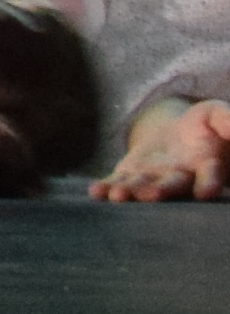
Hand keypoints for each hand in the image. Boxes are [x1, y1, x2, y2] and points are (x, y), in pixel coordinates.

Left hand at [103, 100, 228, 202]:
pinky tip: (97, 192)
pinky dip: (108, 188)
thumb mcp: (217, 117)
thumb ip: (228, 120)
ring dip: (132, 192)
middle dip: (162, 191)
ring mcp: (155, 179)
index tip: (205, 193)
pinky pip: (120, 183)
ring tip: (120, 196)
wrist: (177, 134)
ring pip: (144, 188)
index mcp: (208, 167)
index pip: (211, 177)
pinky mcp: (132, 176)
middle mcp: (182, 178)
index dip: (209, 184)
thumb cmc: (204, 125)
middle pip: (173, 186)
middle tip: (153, 195)